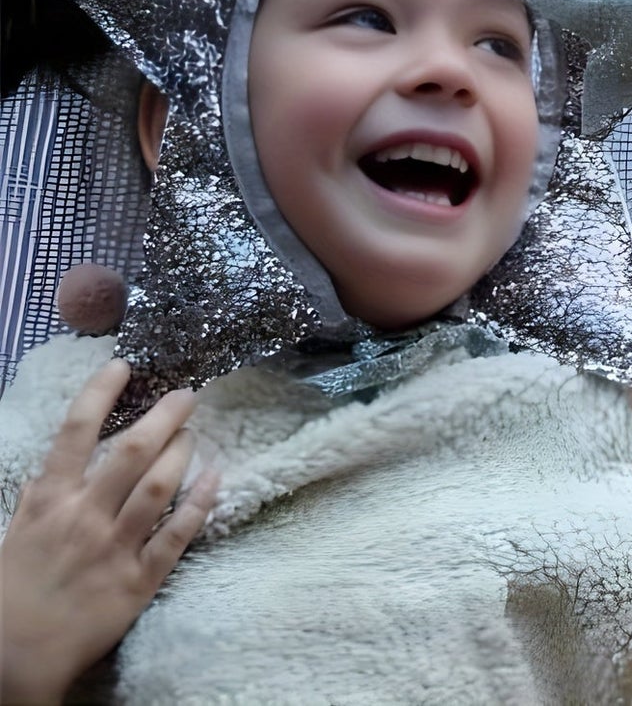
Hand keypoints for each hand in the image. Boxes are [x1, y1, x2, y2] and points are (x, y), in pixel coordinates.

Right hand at [0, 359, 219, 705]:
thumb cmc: (12, 593)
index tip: (122, 365)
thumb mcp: (14, 537)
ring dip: (182, 452)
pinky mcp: (139, 580)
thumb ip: (37, 499)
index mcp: (49, 502)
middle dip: (164, 416)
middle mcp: (85, 517)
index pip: (74, 432)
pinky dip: (201, 502)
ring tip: (193, 432)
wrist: (12, 661)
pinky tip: (217, 476)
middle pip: (132, 451)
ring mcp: (115, 547)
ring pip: (160, 485)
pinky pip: (178, 534)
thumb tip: (52, 468)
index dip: (100, 393)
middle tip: (186, 395)